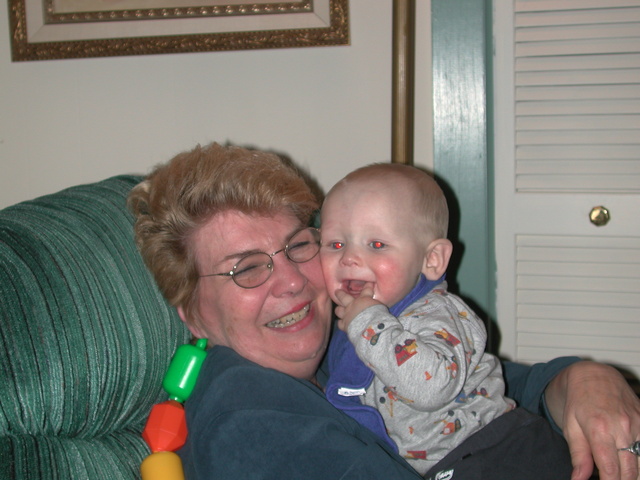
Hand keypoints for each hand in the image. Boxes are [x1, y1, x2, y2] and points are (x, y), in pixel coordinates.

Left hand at [333, 283, 380, 331]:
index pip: (367, 289)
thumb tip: (375, 305)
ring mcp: (347, 315)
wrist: (370, 327)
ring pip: (338, 310)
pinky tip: (342, 323)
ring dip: (339, 309)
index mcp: (364, 299)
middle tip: (337, 291)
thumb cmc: (378, 316)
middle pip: (343, 297)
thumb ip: (375, 305)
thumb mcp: (380, 307)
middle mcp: (353, 305)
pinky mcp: (344, 325)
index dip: (368, 285)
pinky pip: (340, 323)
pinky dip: (341, 323)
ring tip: (339, 309)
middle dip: (340, 294)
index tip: (369, 283)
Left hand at [545, 361, 639, 479]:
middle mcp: (623, 426)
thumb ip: (578, 455)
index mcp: (599, 428)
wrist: (593, 376)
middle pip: (631, 471)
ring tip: (620, 475)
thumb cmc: (578, 402)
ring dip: (634, 475)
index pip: (611, 470)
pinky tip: (632, 463)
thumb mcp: (570, 427)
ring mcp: (638, 424)